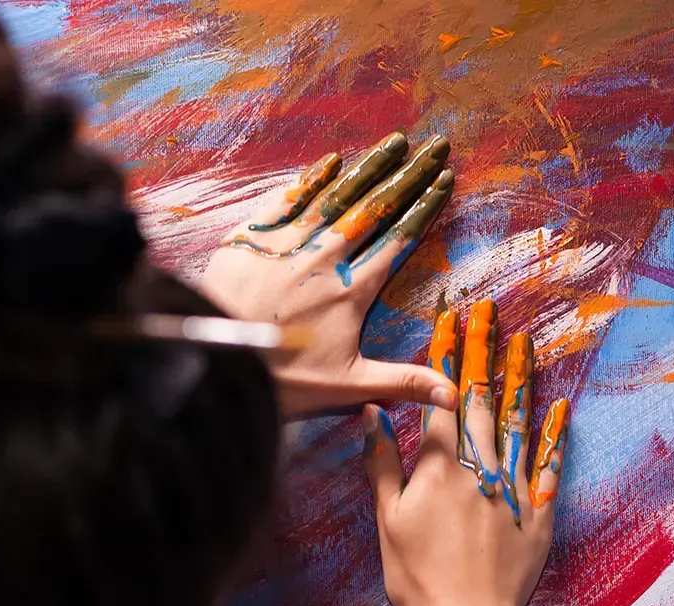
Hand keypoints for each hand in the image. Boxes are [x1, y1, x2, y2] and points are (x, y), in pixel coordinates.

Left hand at [200, 132, 457, 418]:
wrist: (219, 361)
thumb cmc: (284, 378)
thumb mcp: (349, 385)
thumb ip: (404, 381)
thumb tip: (454, 396)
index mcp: (352, 290)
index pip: (398, 240)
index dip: (423, 209)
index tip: (444, 181)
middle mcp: (326, 258)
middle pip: (375, 208)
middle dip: (408, 176)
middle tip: (434, 147)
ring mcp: (290, 243)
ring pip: (337, 195)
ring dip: (369, 166)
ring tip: (396, 142)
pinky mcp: (253, 237)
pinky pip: (288, 198)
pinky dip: (312, 177)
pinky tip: (332, 159)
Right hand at [362, 299, 569, 605]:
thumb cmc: (417, 578)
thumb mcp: (386, 521)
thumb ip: (382, 464)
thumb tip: (373, 415)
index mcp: (439, 467)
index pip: (441, 397)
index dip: (445, 355)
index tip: (449, 317)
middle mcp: (479, 468)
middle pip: (482, 399)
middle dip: (483, 351)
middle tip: (489, 311)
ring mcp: (512, 488)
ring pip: (518, 422)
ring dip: (520, 379)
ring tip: (525, 342)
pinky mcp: (536, 513)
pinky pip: (547, 466)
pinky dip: (552, 435)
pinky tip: (560, 407)